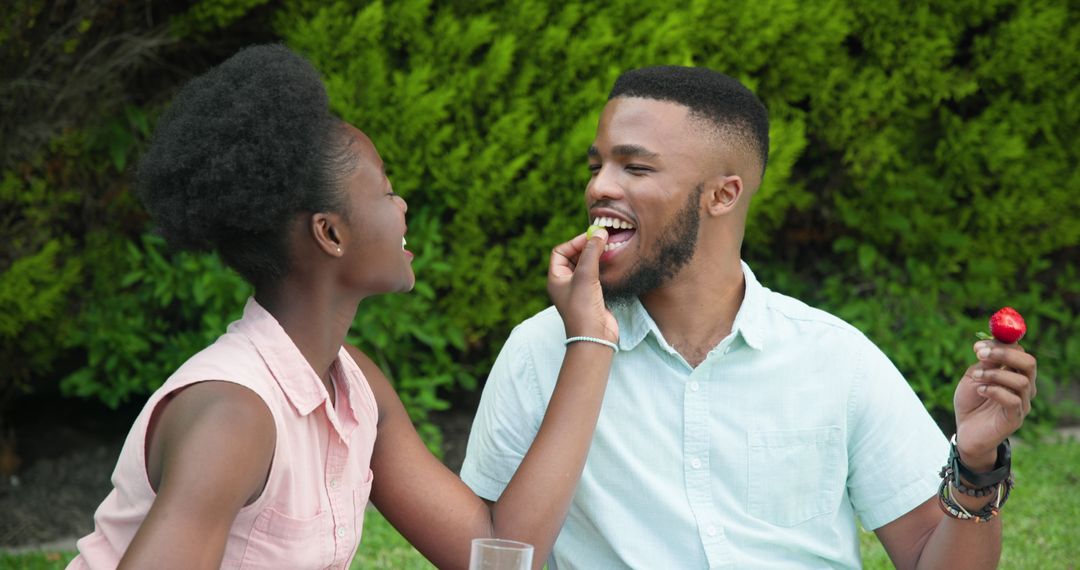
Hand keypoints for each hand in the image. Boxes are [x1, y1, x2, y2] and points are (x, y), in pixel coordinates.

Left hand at [547, 229, 617, 342]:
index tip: (591, 237)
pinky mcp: (594, 295)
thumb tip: (600, 232)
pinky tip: (613, 263)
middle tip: (603, 239)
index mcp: (556, 278)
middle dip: (587, 247)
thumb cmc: (583, 308)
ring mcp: (580, 290)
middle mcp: (566, 283)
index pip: (560, 251)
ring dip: (597, 256)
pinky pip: (597, 275)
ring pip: (587, 266)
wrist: (595, 337)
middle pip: (574, 257)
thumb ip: (591, 252)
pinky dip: (604, 267)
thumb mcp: (585, 276)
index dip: (574, 242)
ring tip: (610, 248)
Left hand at [954, 340, 1036, 469]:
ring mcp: (1022, 403)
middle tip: (980, 355)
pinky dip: (995, 391)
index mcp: (1014, 373)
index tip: (977, 347)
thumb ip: (983, 363)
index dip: (1000, 344)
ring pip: (1022, 382)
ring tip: (976, 378)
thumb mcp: (973, 377)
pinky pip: (1013, 401)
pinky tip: (980, 391)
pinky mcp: (1016, 419)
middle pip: (1029, 363)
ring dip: (995, 375)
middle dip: (1005, 354)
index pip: (1019, 352)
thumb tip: (987, 347)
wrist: (966, 431)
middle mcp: (1024, 387)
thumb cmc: (971, 402)